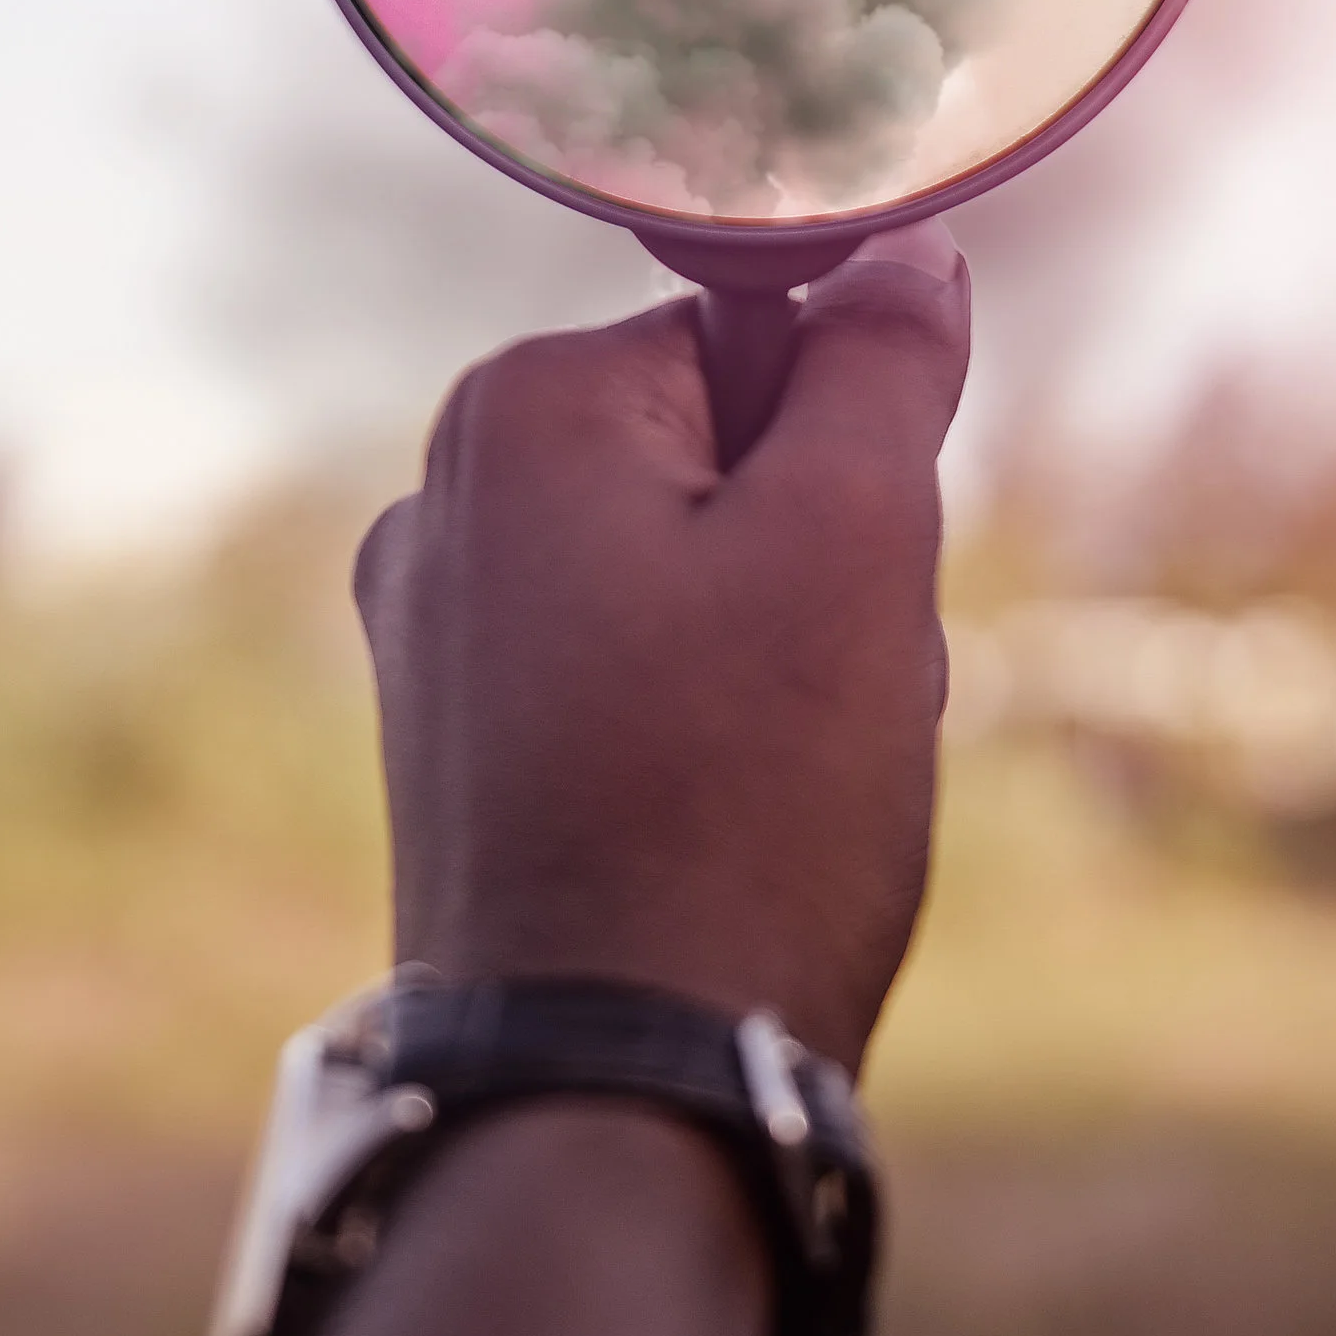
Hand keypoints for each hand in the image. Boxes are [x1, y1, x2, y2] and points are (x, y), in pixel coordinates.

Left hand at [354, 224, 969, 1072]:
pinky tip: (731, 835)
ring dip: (786, 660)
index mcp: (521, 412)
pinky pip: (637, 684)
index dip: (848, 454)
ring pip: (694, 581)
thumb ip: (880, 365)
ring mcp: (434, 637)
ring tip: (786, 783)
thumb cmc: (743, 804)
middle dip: (819, 563)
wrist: (618, 1086)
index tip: (858, 574)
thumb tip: (901, 249)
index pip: (756, 340)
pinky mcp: (458, 756)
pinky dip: (714, 737)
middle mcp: (442, 502)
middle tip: (831, 695)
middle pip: (722, 461)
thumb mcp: (855, 543)